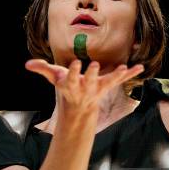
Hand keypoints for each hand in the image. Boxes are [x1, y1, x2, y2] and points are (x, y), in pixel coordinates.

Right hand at [25, 58, 143, 116]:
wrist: (79, 106)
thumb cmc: (66, 86)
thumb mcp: (53, 77)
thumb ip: (42, 69)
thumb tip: (27, 64)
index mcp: (72, 84)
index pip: (72, 77)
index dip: (73, 71)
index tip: (75, 63)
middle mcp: (86, 87)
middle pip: (89, 80)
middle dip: (91, 73)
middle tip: (94, 65)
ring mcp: (99, 87)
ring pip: (108, 81)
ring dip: (117, 75)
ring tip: (124, 68)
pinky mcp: (109, 85)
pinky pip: (121, 79)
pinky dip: (131, 74)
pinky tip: (140, 67)